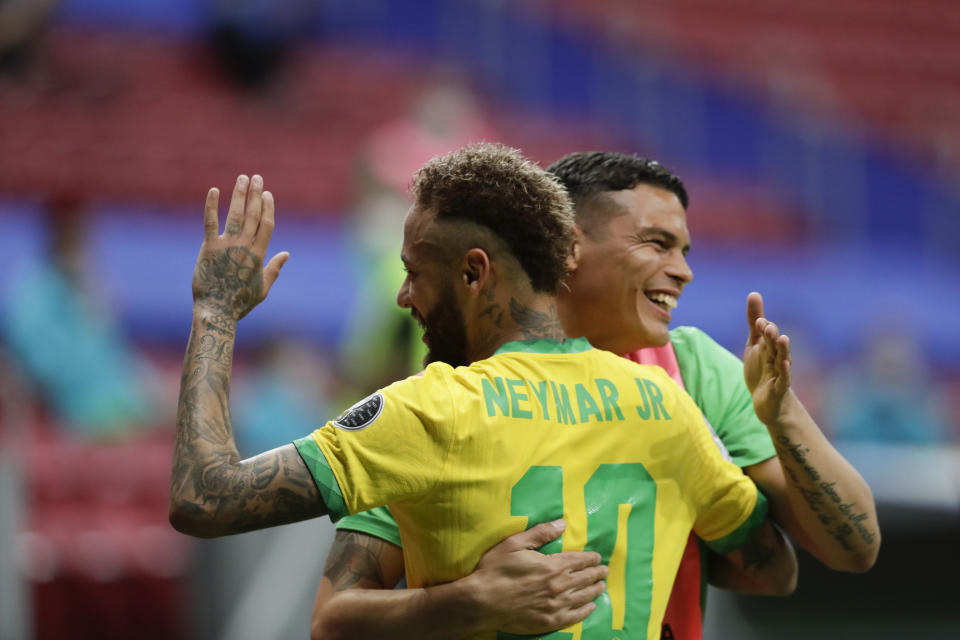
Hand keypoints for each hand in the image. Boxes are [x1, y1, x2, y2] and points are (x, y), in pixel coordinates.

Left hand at [192, 174, 287, 320]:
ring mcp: (227, 246)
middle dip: (256, 194)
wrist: (217, 311)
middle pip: (254, 215)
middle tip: (257, 178)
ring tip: (242, 178)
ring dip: (240, 194)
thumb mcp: (263, 288)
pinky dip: (212, 206)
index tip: (267, 194)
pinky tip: (214, 191)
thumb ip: (275, 269)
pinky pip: (210, 222)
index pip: (267, 225)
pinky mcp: (209, 248)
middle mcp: (245, 248)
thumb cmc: (240, 303)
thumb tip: (286, 253)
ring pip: (236, 214)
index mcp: (259, 256)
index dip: (268, 207)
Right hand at [469, 520, 607, 634]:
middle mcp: (559, 586)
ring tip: (602, 586)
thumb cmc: (496, 569)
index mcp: (552, 566)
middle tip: (605, 571)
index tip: (598, 558)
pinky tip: (590, 607)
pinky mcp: (549, 621)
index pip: (578, 560)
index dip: (590, 559)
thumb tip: (563, 523)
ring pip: (583, 597)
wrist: (482, 602)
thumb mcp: (515, 543)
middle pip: (584, 578)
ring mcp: (555, 605)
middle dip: (597, 573)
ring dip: (594, 590)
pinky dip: (585, 610)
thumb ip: (541, 533)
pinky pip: (574, 616)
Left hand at [743, 292, 792, 423]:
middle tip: (767, 326)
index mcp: (770, 347)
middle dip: (771, 336)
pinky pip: (783, 379)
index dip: (763, 328)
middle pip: (775, 345)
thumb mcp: (755, 344)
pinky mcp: (778, 389)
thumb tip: (754, 293)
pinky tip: (785, 363)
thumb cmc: (762, 369)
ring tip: (782, 338)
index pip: (768, 334)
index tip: (758, 320)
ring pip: (781, 360)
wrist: (767, 401)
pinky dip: (784, 372)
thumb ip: (755, 321)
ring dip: (782, 350)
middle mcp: (776, 357)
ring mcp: (779, 373)